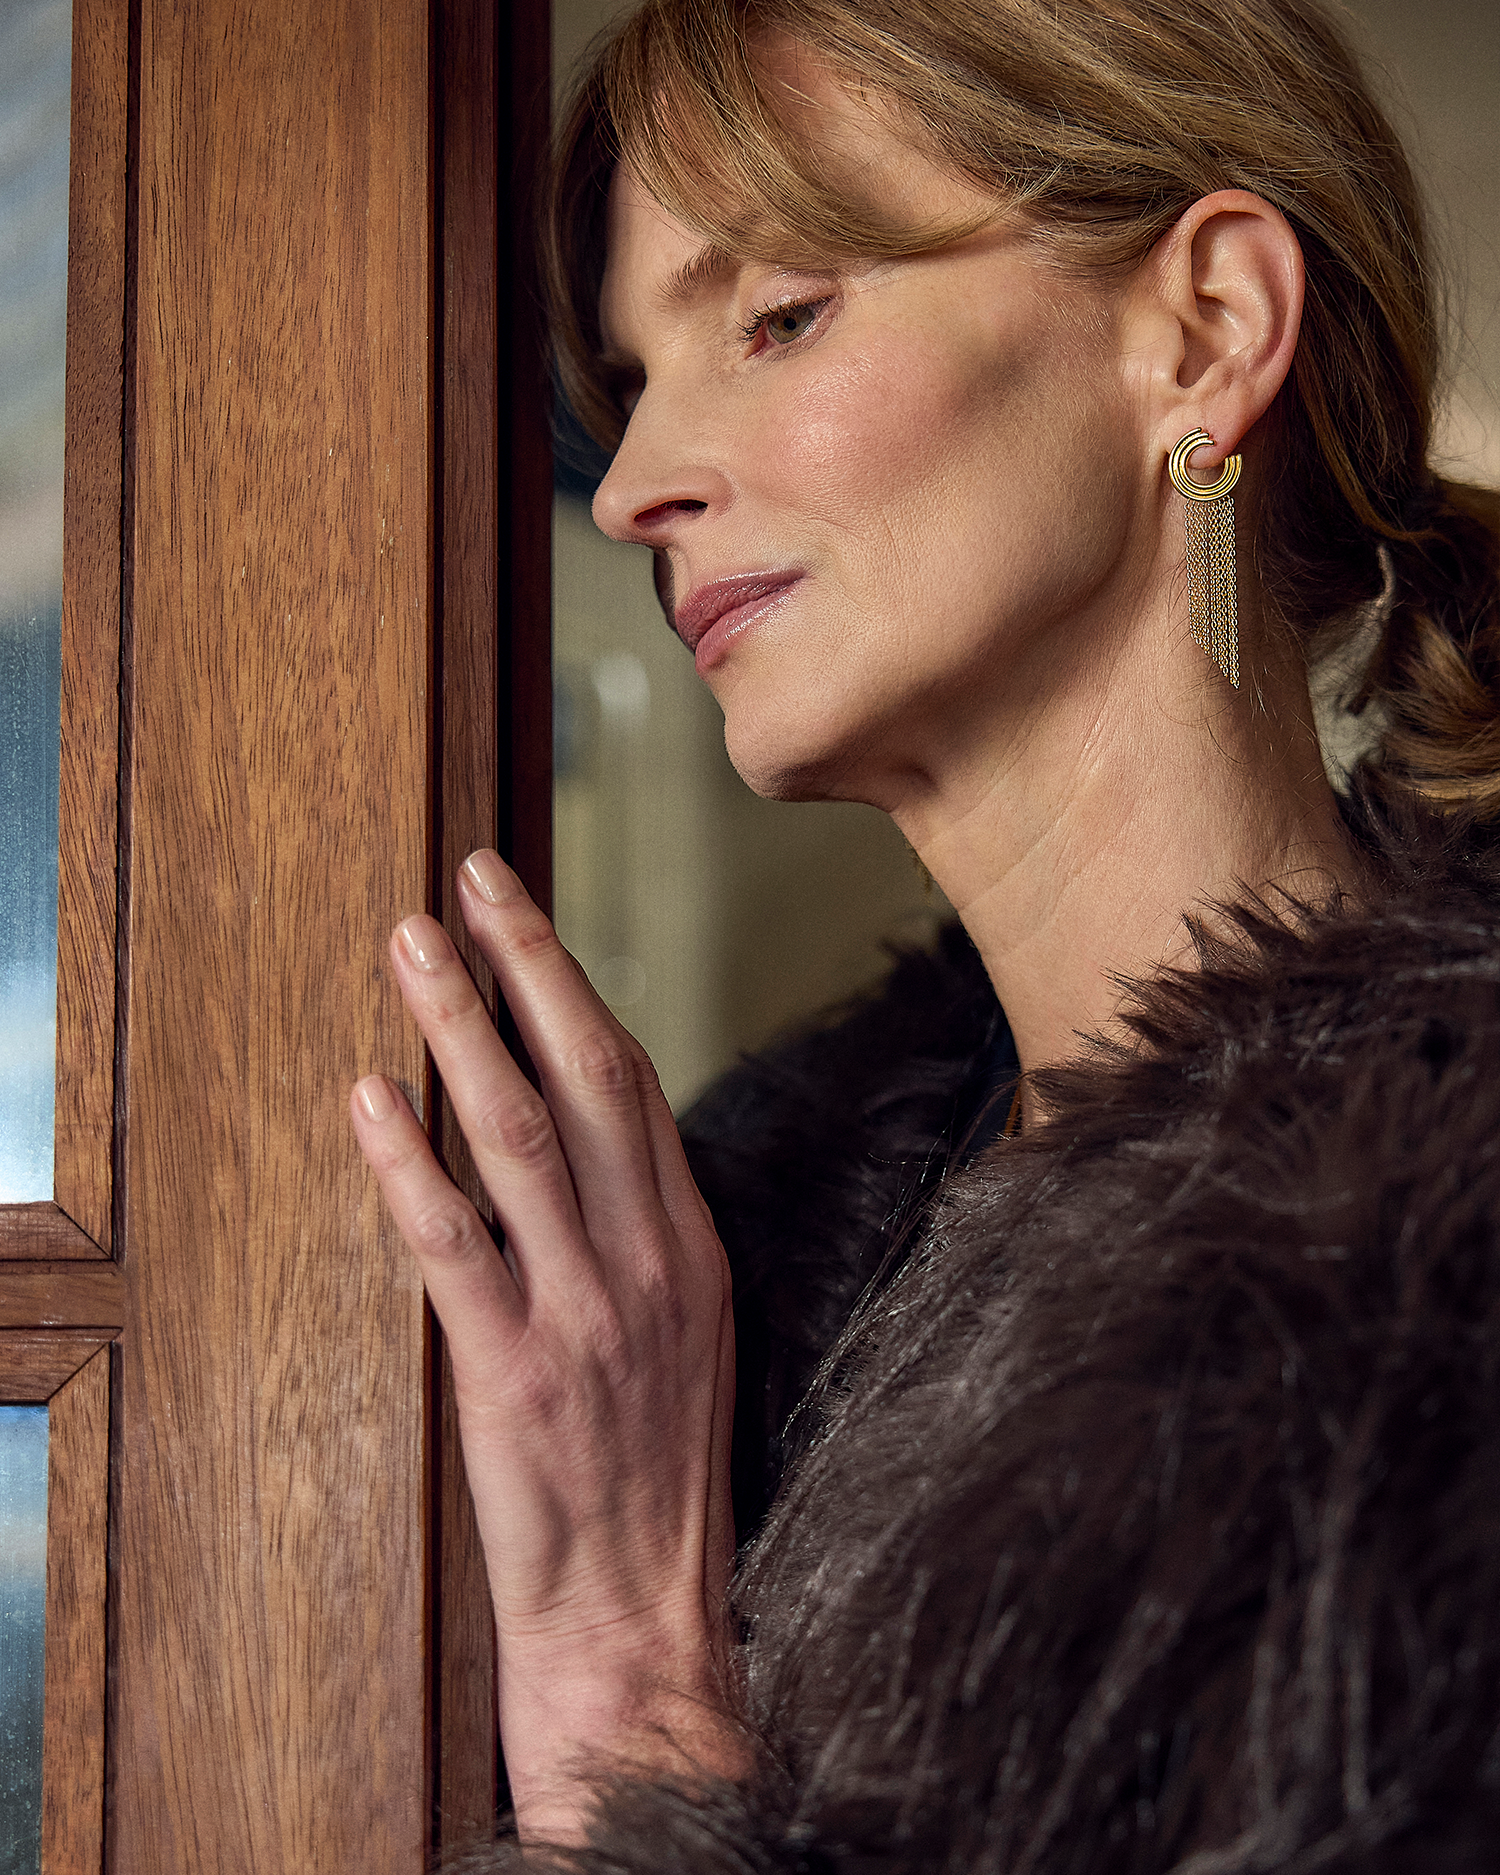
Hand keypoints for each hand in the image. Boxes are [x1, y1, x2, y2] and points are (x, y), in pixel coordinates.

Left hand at [350, 849, 740, 1841]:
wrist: (646, 1625)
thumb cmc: (656, 1486)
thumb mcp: (684, 1343)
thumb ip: (642, 1239)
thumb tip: (581, 1147)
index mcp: (691, 1247)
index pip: (633, 1084)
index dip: (574, 988)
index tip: (523, 916)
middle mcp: (650, 1262)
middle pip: (588, 1079)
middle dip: (527, 967)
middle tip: (471, 878)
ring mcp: (588, 1315)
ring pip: (522, 1139)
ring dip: (463, 1032)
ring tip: (412, 949)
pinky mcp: (518, 1374)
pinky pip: (458, 1247)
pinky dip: (411, 1164)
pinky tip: (371, 1098)